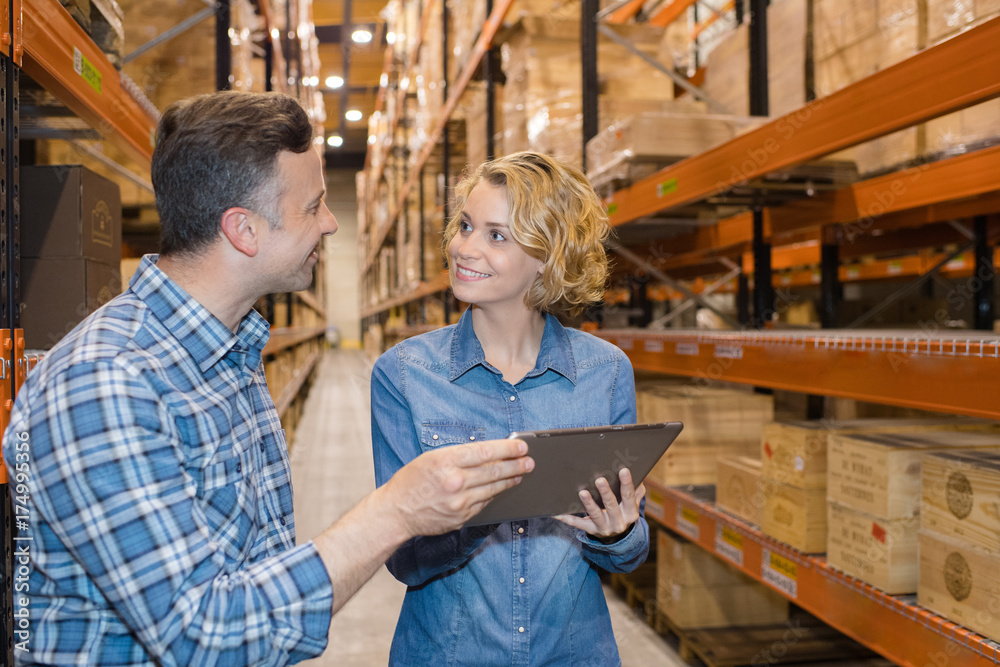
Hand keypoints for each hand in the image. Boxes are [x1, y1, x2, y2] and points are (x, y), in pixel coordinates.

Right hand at [387, 439, 533, 538]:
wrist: (396, 512)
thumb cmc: (411, 481)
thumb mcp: (431, 458)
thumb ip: (459, 455)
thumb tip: (488, 452)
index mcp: (446, 461)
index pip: (485, 452)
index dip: (508, 448)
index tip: (522, 446)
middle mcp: (455, 482)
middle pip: (494, 471)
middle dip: (516, 465)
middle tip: (529, 461)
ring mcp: (459, 502)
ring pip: (493, 489)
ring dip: (511, 480)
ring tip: (521, 473)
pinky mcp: (462, 517)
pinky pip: (485, 503)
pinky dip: (495, 494)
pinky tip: (502, 488)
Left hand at [555, 468, 643, 540]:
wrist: (618, 539)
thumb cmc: (623, 512)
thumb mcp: (631, 505)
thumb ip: (635, 491)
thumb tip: (640, 475)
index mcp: (630, 513)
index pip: (629, 496)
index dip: (627, 483)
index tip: (623, 470)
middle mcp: (618, 522)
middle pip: (611, 506)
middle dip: (605, 493)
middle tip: (599, 480)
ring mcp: (604, 528)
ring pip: (595, 515)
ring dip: (589, 504)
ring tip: (582, 492)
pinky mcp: (591, 530)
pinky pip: (578, 524)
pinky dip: (567, 518)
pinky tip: (557, 512)